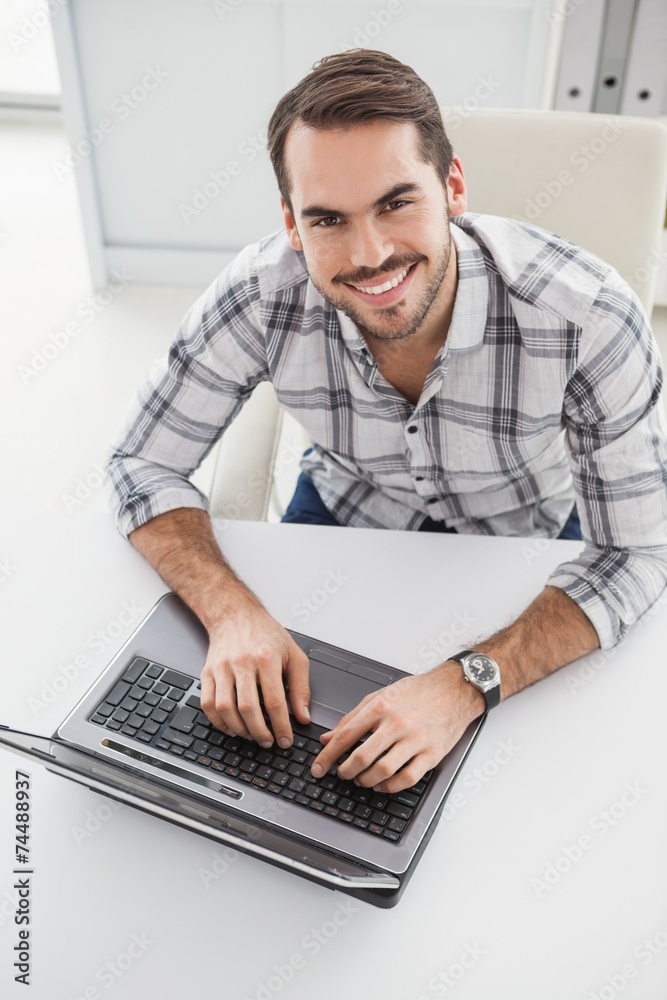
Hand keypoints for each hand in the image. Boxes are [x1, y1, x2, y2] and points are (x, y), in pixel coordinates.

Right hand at [200, 597, 310, 748]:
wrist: (235, 614)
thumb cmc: (266, 634)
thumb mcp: (294, 655)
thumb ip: (301, 687)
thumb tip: (302, 716)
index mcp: (267, 658)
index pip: (274, 701)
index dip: (281, 726)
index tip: (286, 740)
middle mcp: (243, 663)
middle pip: (248, 708)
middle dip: (259, 732)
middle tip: (268, 742)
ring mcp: (222, 668)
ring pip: (225, 708)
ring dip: (238, 729)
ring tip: (251, 735)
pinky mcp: (207, 672)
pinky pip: (207, 703)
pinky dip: (218, 721)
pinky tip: (230, 726)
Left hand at [310, 662, 484, 793]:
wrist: (455, 689)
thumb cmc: (418, 691)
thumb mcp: (381, 695)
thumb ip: (353, 717)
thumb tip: (329, 738)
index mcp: (381, 707)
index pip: (346, 736)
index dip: (328, 755)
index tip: (318, 768)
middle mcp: (397, 723)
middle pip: (362, 757)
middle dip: (345, 771)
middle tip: (341, 775)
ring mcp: (415, 740)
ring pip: (383, 771)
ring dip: (366, 781)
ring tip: (361, 780)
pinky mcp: (432, 754)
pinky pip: (407, 779)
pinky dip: (390, 787)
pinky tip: (382, 784)